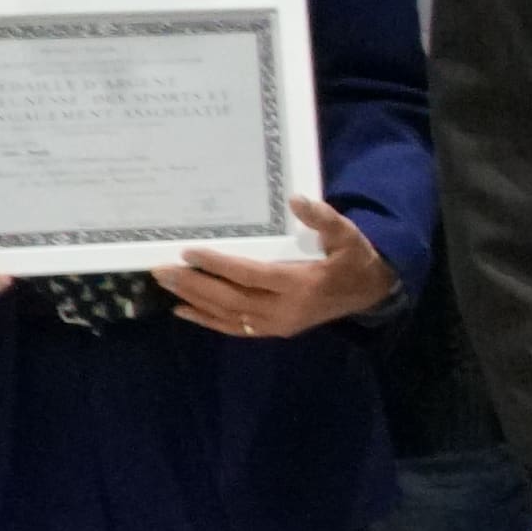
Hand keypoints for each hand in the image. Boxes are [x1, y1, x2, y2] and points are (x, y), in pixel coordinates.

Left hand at [154, 193, 394, 336]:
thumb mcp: (347, 234)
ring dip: (194, 300)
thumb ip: (323, 218)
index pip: (250, 274)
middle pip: (231, 298)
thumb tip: (295, 200)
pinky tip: (184, 310)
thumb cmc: (353, 259)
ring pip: (229, 315)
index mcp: (301, 285)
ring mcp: (279, 323)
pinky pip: (236, 328)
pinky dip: (208, 320)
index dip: (218, 264)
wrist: (370, 292)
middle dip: (194, 284)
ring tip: (165, 284)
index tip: (188, 251)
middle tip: (161, 270)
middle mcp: (286, 310)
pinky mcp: (275, 330)